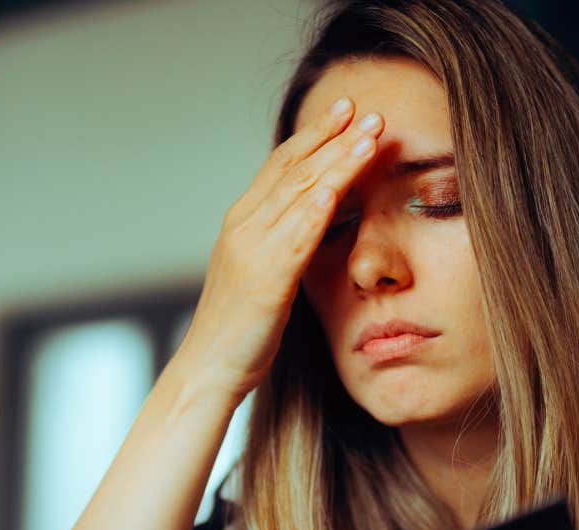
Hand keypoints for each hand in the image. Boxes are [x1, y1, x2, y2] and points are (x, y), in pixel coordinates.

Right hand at [172, 96, 384, 400]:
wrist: (209, 369)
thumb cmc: (239, 329)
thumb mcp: (263, 273)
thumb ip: (283, 241)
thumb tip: (314, 219)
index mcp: (242, 222)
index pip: (282, 166)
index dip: (315, 136)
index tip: (346, 112)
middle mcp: (243, 226)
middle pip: (294, 170)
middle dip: (333, 137)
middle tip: (367, 110)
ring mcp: (252, 251)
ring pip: (300, 194)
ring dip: (336, 161)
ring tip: (368, 136)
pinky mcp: (265, 280)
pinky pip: (294, 237)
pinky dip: (316, 209)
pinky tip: (336, 187)